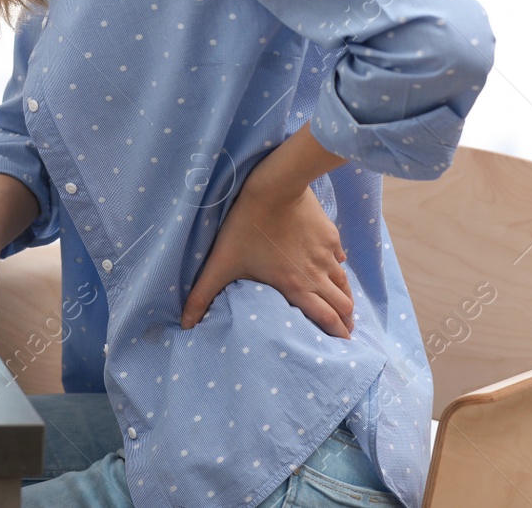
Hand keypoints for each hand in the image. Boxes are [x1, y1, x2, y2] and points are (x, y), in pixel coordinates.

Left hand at [181, 181, 353, 338]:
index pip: (326, 318)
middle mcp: (317, 274)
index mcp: (296, 286)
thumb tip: (185, 323)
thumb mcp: (221, 262)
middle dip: (346, 321)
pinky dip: (338, 267)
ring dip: (345, 297)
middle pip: (343, 305)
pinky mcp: (330, 235)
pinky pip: (339, 258)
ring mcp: (327, 254)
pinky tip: (333, 266)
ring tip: (345, 306)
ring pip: (344, 283)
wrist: (275, 186)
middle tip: (345, 330)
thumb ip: (203, 295)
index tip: (343, 344)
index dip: (337, 334)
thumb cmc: (247, 225)